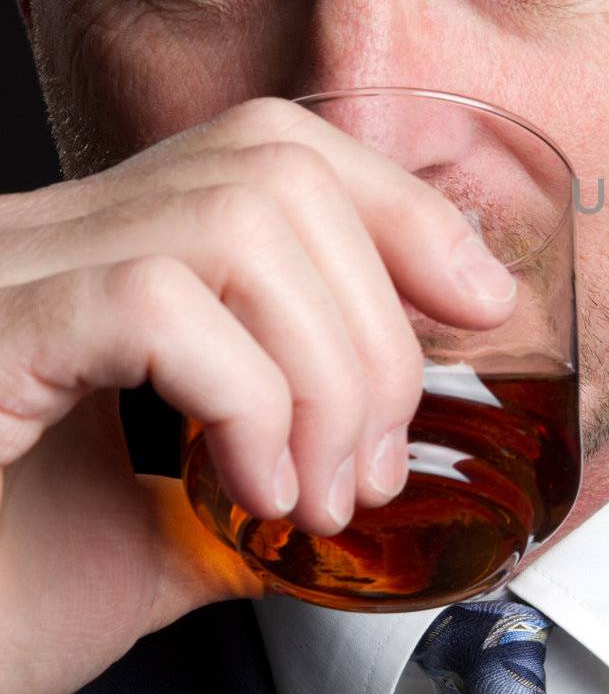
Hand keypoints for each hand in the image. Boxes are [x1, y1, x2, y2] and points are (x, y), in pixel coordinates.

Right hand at [0, 96, 518, 693]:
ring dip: (328, 366)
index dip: (396, 208)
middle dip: (379, 316)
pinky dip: (246, 397)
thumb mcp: (148, 544)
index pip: (269, 149)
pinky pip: (154, 301)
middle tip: (375, 458)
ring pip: (237, 220)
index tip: (475, 301)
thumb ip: (245, 493)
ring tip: (319, 488)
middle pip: (275, 170)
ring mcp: (0, 278)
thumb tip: (341, 485)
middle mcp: (36, 243)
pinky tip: (246, 489)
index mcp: (85, 266)